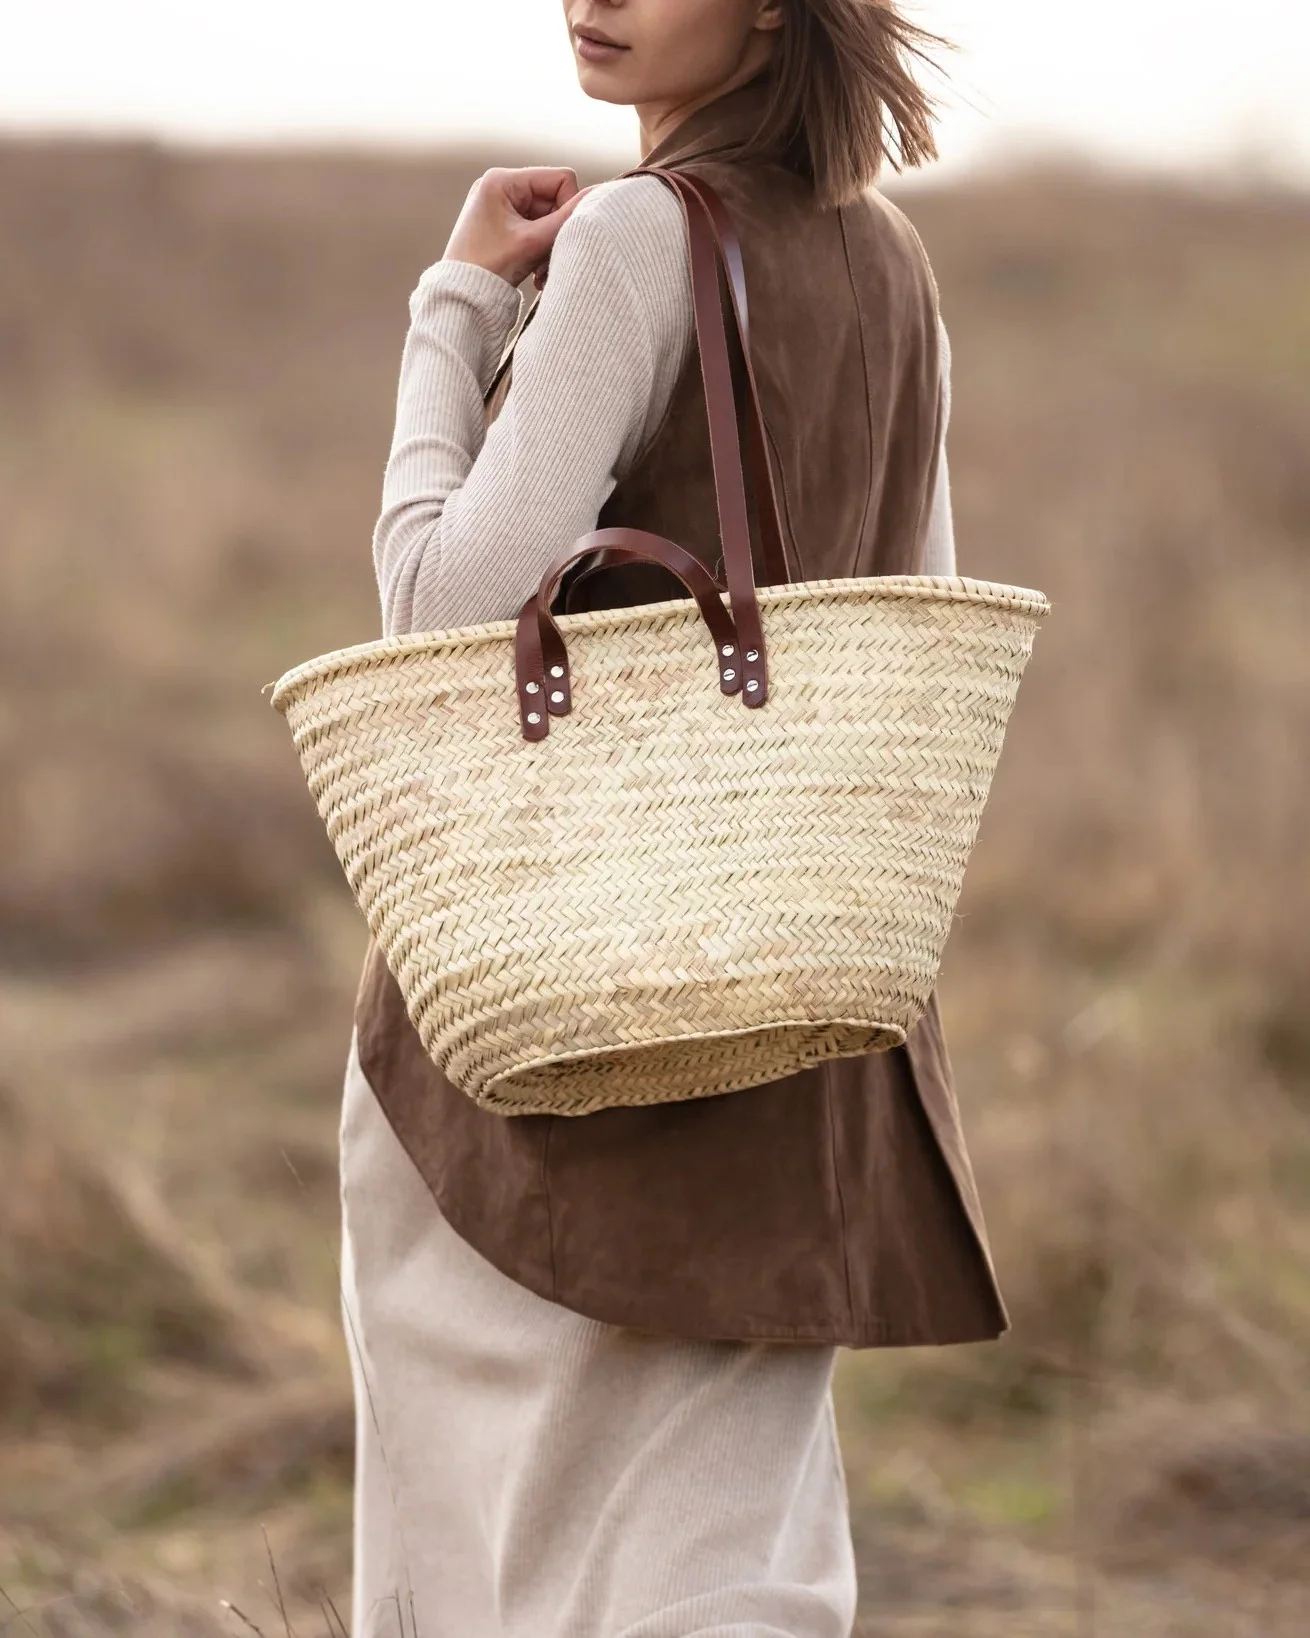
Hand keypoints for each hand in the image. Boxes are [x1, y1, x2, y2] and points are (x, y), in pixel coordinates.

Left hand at [443, 167, 592, 289]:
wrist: (459, 298)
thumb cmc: (488, 268)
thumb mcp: (532, 242)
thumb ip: (567, 218)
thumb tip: (600, 195)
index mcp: (502, 180)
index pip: (560, 178)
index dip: (569, 206)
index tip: (560, 236)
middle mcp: (500, 186)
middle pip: (553, 201)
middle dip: (556, 233)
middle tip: (548, 263)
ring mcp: (500, 206)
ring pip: (546, 220)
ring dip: (549, 247)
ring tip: (539, 275)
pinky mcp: (501, 225)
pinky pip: (534, 231)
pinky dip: (539, 252)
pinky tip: (534, 275)